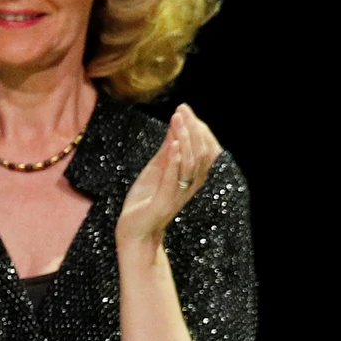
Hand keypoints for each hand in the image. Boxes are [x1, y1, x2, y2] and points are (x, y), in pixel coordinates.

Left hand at [116, 104, 220, 247]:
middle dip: (193, 129)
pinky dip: (175, 161)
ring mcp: (179, 194)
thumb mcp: (157, 169)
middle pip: (202, 153)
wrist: (134, 231)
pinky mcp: (165, 203)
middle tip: (182, 110)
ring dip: (185, 139)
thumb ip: (167, 151)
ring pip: (191, 164)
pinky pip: (174, 180)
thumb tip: (175, 125)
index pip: (206, 149)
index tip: (185, 109)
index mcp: (192, 177)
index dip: (198, 128)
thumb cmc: (146, 200)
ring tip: (177, 121)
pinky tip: (174, 145)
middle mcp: (191, 185)